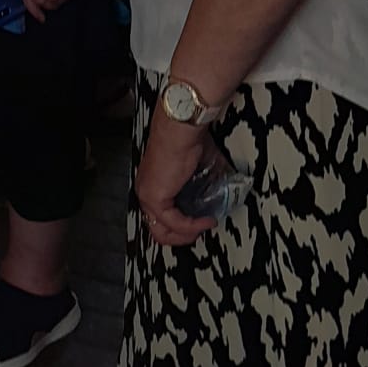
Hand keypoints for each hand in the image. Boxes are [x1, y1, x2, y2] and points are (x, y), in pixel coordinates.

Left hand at [135, 109, 215, 247]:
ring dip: (188, 235)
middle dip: (183, 237)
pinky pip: (175, 223)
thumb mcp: (198, 170)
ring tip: (204, 227)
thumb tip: (222, 194)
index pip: (161, 219)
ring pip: (162, 232)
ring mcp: (147, 196)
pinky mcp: (155, 198)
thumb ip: (205, 185)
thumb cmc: (187, 141)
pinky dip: (193, 226)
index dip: (182, 227)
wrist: (180, 129)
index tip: (200, 222)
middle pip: (159, 232)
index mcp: (152, 185)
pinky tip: (206, 221)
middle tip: (202, 230)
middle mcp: (145, 192)